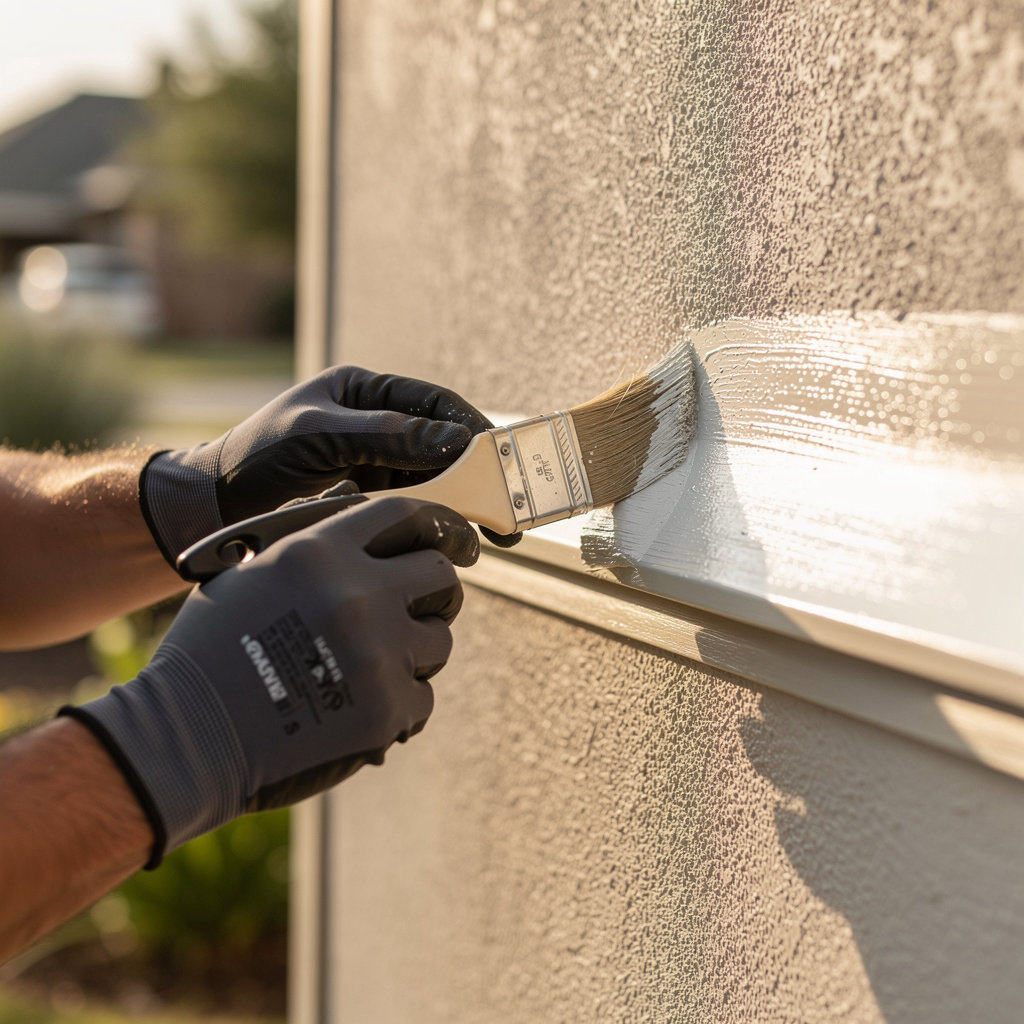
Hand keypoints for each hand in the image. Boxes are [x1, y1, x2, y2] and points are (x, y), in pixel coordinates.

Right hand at [60, 496, 478, 866]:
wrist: (187, 738)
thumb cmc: (211, 652)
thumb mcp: (251, 572)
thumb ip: (314, 544)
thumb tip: (363, 516)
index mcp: (321, 551)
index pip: (408, 515)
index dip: (441, 524)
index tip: (457, 539)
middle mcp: (357, 594)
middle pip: (440, 575)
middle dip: (434, 591)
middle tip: (418, 608)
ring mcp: (377, 654)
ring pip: (439, 639)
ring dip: (414, 652)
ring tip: (367, 668)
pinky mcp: (388, 710)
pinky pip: (423, 697)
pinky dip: (399, 706)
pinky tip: (358, 709)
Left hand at [140, 365, 520, 566]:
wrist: (209, 508)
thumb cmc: (253, 459)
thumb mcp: (318, 438)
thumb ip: (385, 436)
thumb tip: (453, 443)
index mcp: (361, 390)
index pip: (434, 402)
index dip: (472, 430)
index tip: (502, 462)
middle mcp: (371, 420)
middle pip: (439, 442)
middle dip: (473, 475)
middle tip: (505, 511)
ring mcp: (368, 459)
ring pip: (428, 477)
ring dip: (456, 502)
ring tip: (483, 534)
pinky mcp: (362, 493)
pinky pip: (407, 502)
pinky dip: (428, 517)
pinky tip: (443, 536)